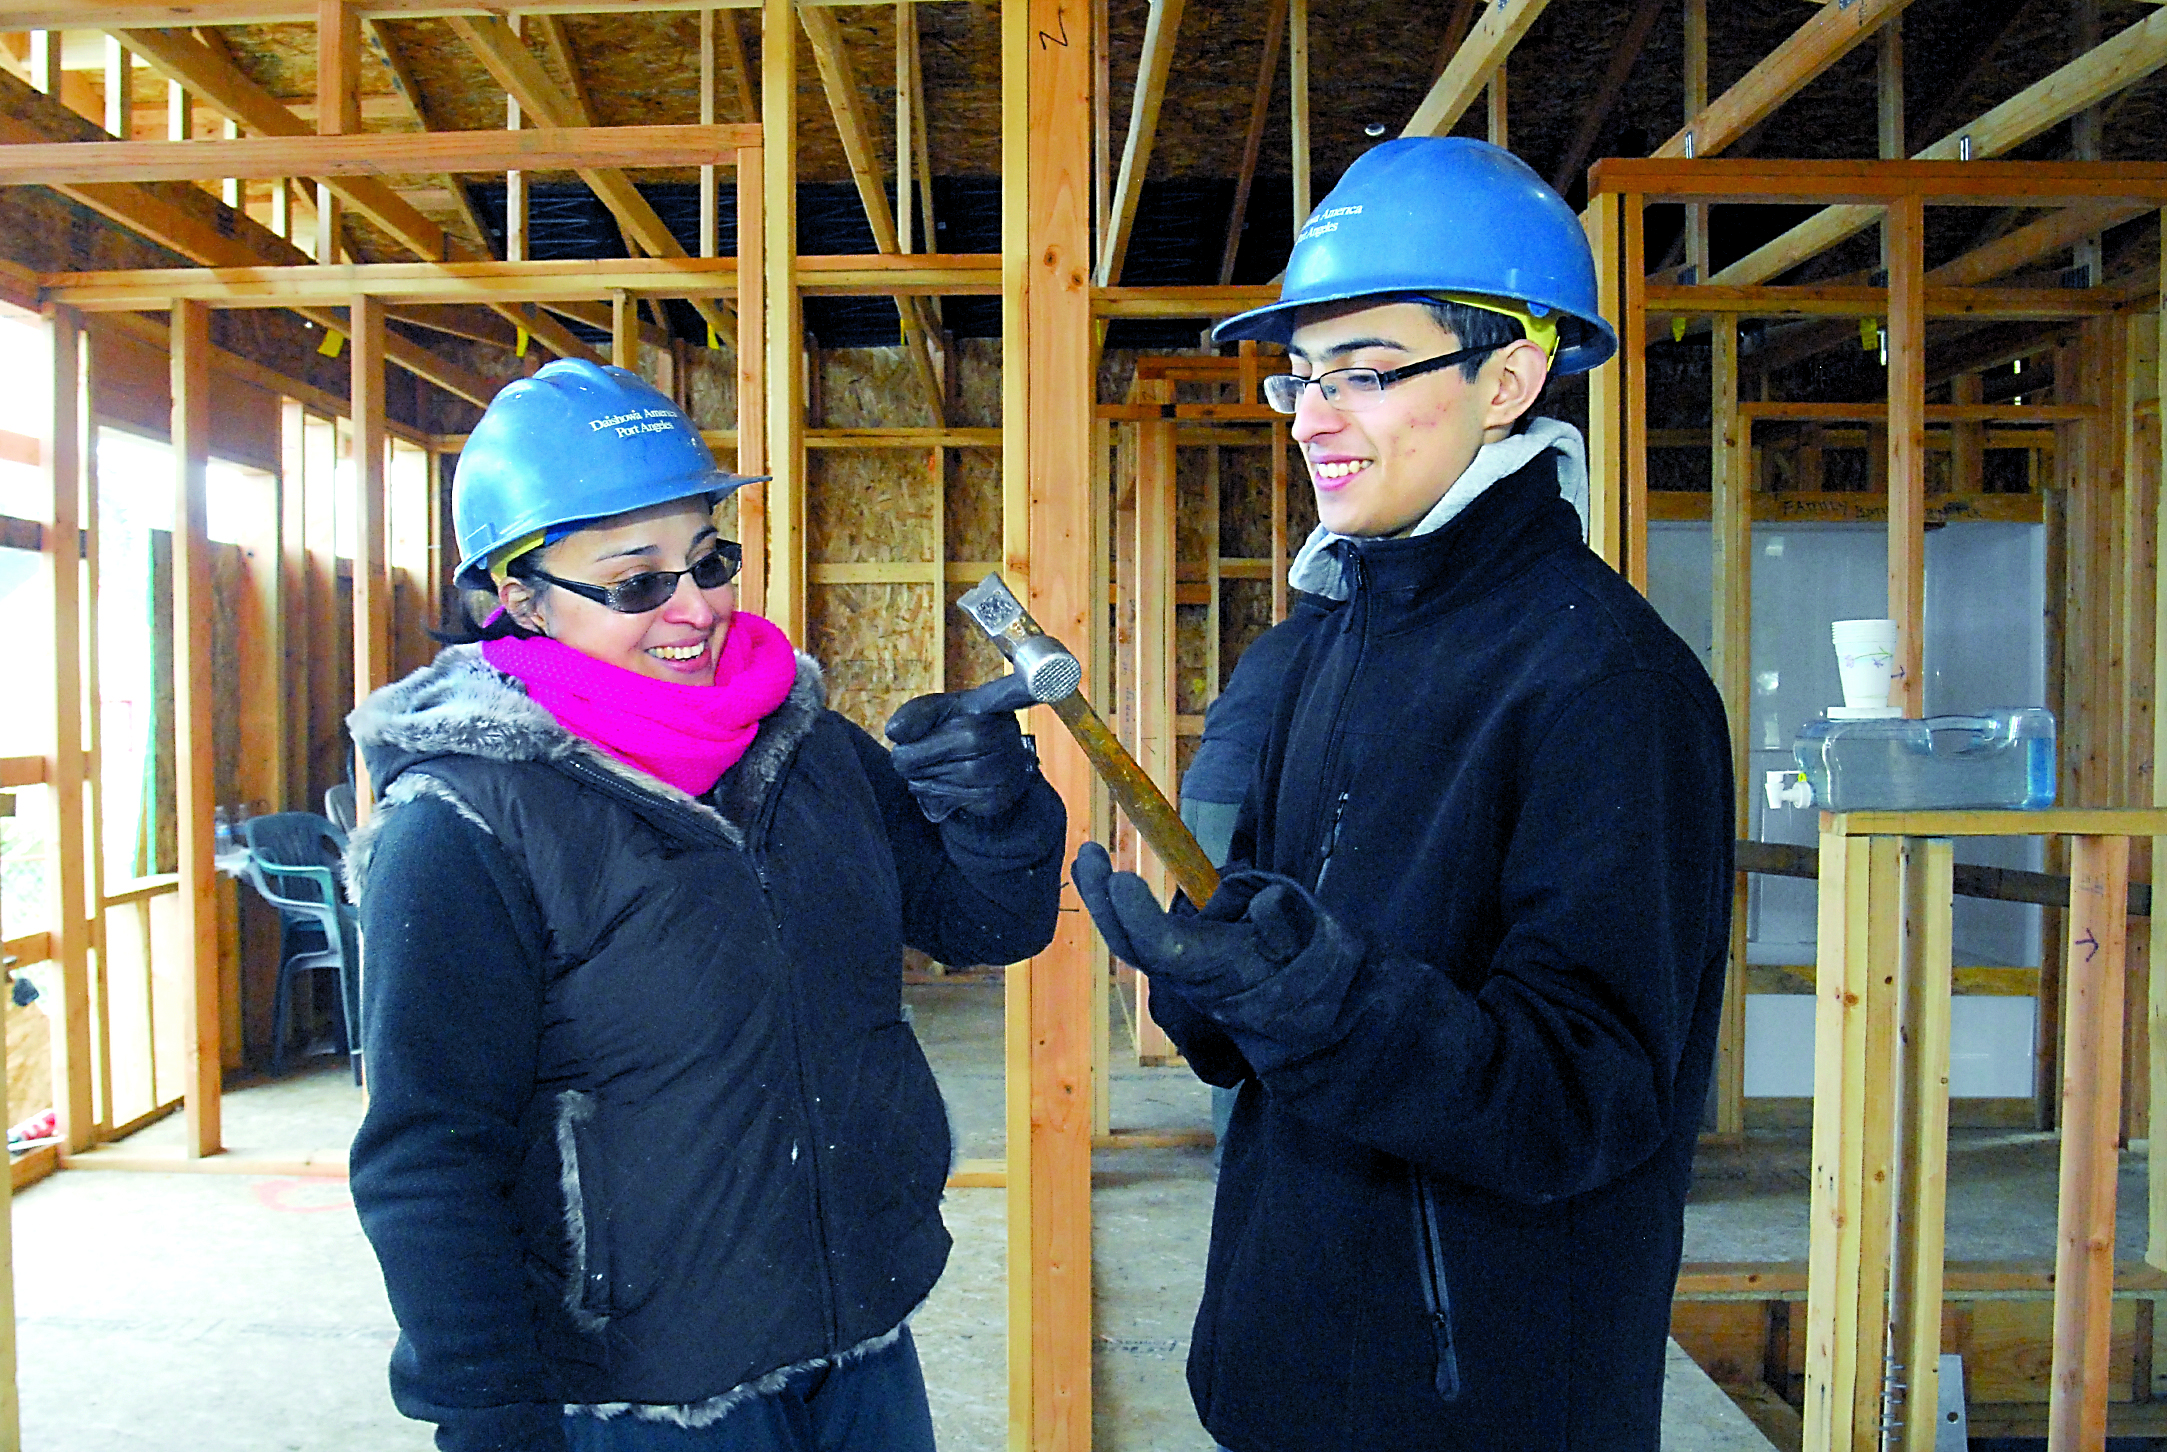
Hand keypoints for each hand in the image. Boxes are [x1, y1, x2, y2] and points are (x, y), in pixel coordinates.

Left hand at [886, 672, 1040, 821]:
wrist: (972, 780)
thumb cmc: (950, 738)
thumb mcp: (932, 717)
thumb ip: (913, 716)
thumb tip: (896, 733)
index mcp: (990, 704)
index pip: (1013, 692)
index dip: (1027, 685)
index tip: (1040, 681)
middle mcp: (1006, 731)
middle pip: (966, 738)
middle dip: (921, 753)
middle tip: (902, 759)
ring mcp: (1008, 765)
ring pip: (961, 772)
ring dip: (925, 776)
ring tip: (918, 772)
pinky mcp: (1000, 795)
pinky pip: (963, 796)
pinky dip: (936, 794)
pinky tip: (934, 786)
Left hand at [1071, 842, 1362, 1053]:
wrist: (1311, 1024)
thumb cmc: (1312, 974)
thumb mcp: (1313, 942)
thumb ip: (1289, 921)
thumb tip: (1263, 903)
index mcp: (1216, 969)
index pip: (1164, 946)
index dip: (1137, 915)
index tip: (1122, 879)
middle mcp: (1188, 976)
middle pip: (1132, 944)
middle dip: (1104, 901)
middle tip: (1087, 854)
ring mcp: (1180, 973)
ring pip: (1131, 942)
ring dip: (1105, 902)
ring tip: (1089, 857)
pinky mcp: (1181, 964)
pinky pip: (1141, 939)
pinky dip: (1120, 911)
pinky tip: (1108, 879)